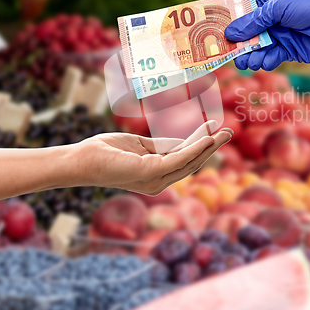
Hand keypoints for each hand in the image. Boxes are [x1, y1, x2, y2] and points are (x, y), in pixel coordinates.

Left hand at [76, 122, 232, 195]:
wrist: (81, 160)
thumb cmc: (105, 152)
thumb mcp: (139, 145)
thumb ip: (161, 146)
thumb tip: (183, 142)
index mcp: (155, 175)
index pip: (183, 159)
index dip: (200, 144)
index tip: (212, 127)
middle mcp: (158, 182)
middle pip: (192, 162)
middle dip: (211, 146)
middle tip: (228, 131)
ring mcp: (155, 180)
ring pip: (190, 161)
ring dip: (209, 146)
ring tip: (224, 133)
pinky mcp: (151, 173)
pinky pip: (179, 158)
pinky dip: (195, 147)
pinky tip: (208, 137)